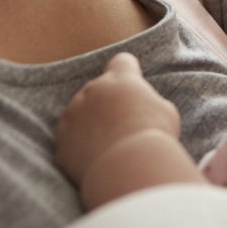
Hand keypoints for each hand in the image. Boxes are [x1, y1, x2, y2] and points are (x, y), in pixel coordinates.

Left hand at [55, 53, 181, 187]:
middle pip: (97, 91)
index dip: (128, 73)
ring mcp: (72, 115)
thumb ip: (149, 102)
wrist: (130, 165)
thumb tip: (145, 107)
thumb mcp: (165, 111)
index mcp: (120, 78)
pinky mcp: (61, 142)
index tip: (132, 88)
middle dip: (107, 105)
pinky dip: (80, 152)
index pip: (121, 62)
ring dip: (90, 128)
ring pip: (79, 117)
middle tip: (125, 128)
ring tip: (112, 149)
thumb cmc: (154, 136)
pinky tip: (98, 163)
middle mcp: (92, 90)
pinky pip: (69, 144)